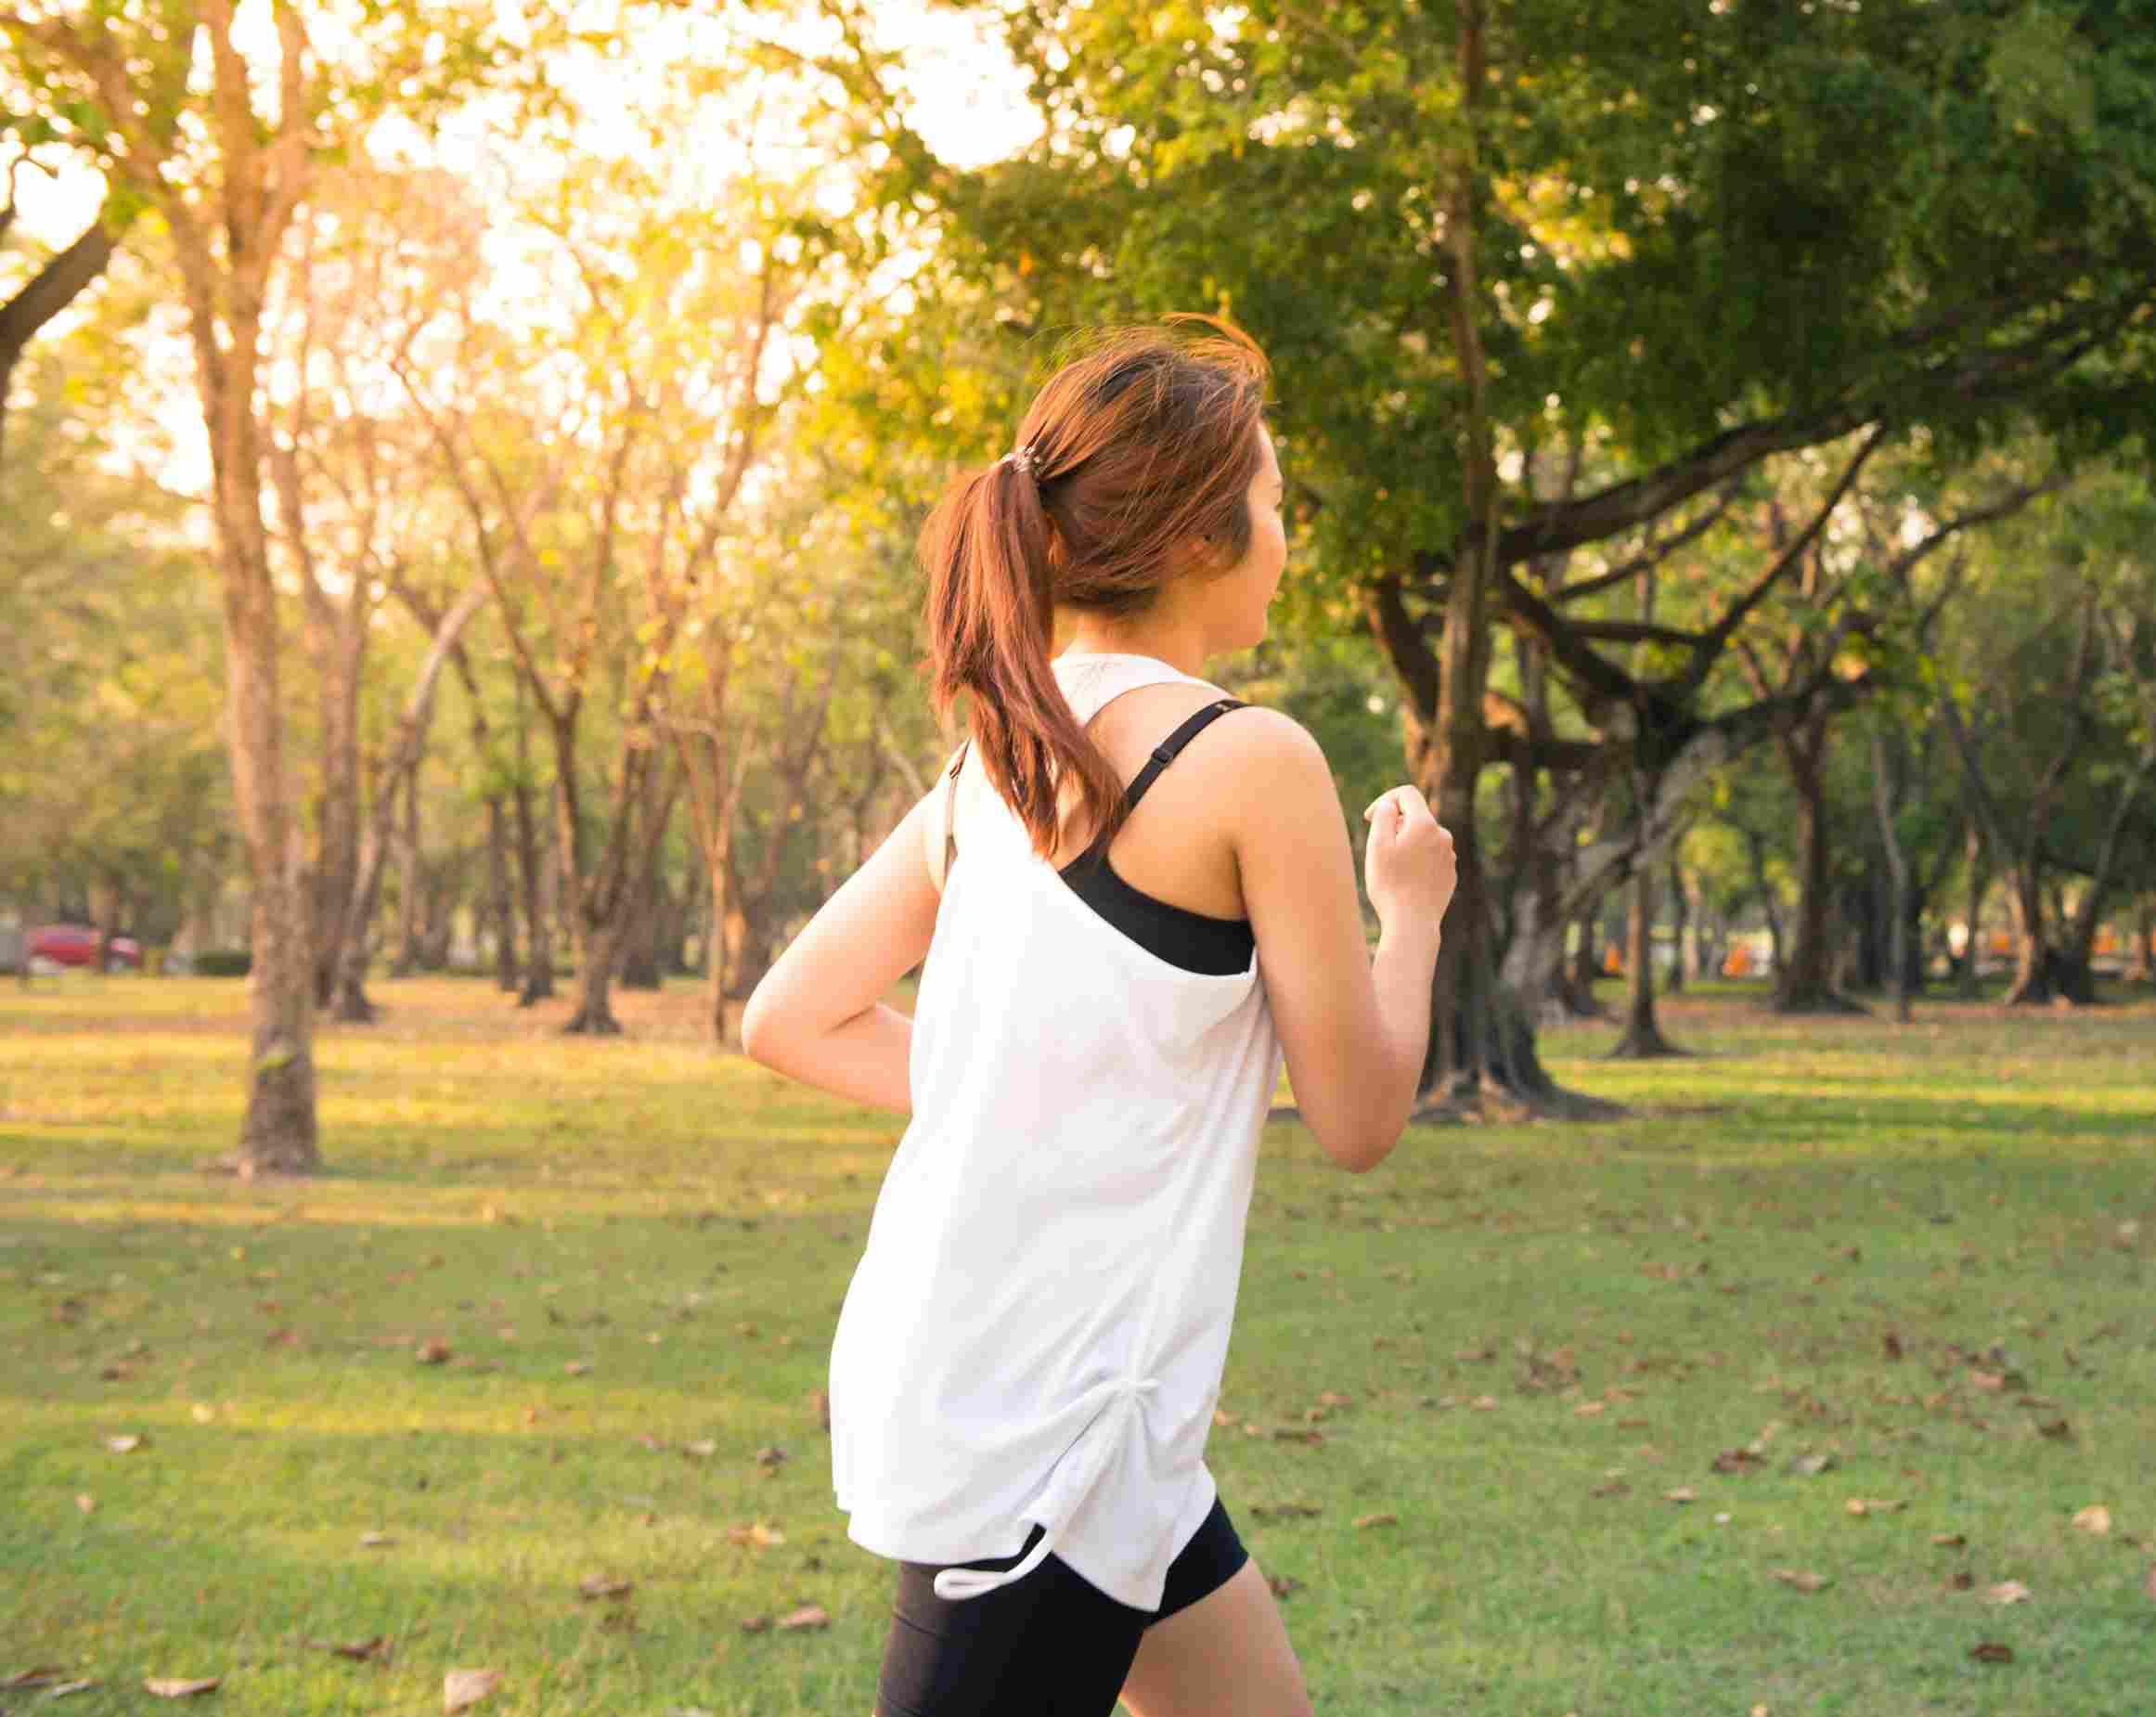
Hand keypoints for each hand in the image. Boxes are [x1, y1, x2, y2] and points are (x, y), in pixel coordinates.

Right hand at [1362, 785, 1456, 932]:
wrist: (1412, 923)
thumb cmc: (1390, 884)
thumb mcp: (1377, 844)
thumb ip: (1383, 815)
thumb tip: (1390, 805)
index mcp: (1425, 824)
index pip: (1406, 794)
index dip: (1384, 800)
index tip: (1369, 818)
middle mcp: (1442, 836)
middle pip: (1415, 816)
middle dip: (1394, 826)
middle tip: (1377, 850)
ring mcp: (1448, 856)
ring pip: (1423, 839)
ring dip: (1405, 845)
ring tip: (1391, 869)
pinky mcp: (1449, 874)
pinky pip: (1430, 858)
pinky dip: (1416, 861)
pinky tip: (1404, 881)